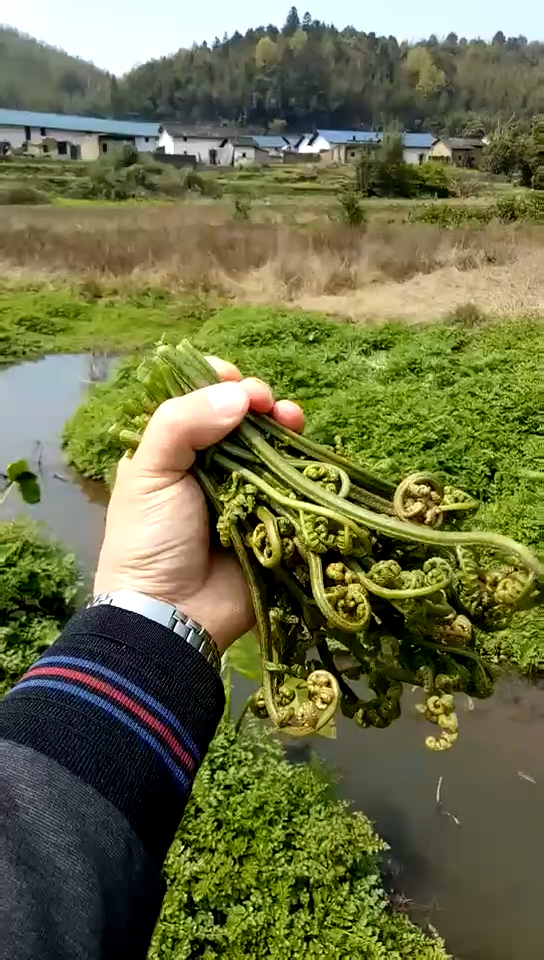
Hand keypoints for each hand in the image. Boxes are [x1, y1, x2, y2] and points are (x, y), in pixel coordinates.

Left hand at [94, 358, 303, 653]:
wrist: (173, 613)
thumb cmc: (150, 538)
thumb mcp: (150, 472)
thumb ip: (183, 423)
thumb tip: (239, 394)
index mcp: (170, 452)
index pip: (196, 402)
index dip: (216, 384)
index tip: (233, 379)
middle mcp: (208, 466)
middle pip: (239, 418)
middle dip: (256, 401)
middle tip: (265, 402)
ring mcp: (243, 493)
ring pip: (270, 447)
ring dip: (283, 425)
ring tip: (290, 418)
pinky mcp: (272, 519)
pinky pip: (293, 484)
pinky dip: (302, 464)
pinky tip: (304, 448)